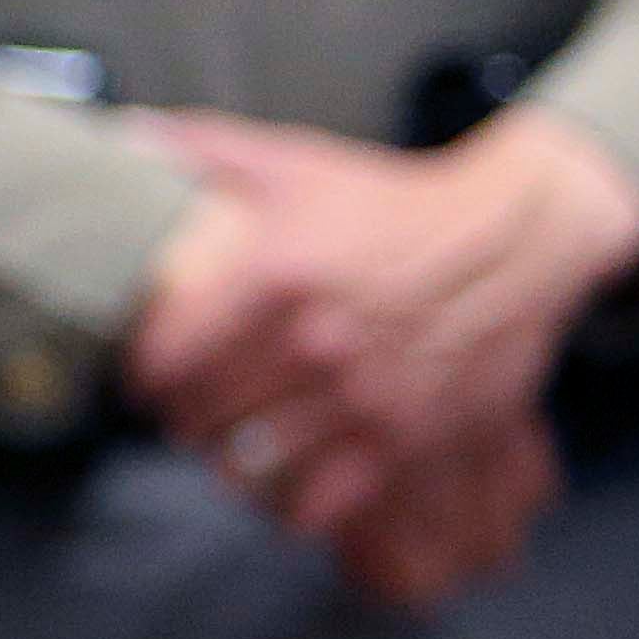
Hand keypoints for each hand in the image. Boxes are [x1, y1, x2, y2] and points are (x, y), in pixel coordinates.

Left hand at [123, 104, 638, 594]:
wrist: (512, 241)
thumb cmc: (393, 203)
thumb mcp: (297, 164)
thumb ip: (204, 148)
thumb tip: (126, 133)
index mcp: (275, 276)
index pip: (166, 359)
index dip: (143, 375)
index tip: (146, 377)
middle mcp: (315, 344)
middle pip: (201, 417)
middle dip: (183, 419)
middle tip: (184, 413)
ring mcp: (362, 399)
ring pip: (250, 466)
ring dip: (228, 460)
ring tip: (227, 445)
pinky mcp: (406, 442)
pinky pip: (318, 504)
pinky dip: (288, 503)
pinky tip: (284, 479)